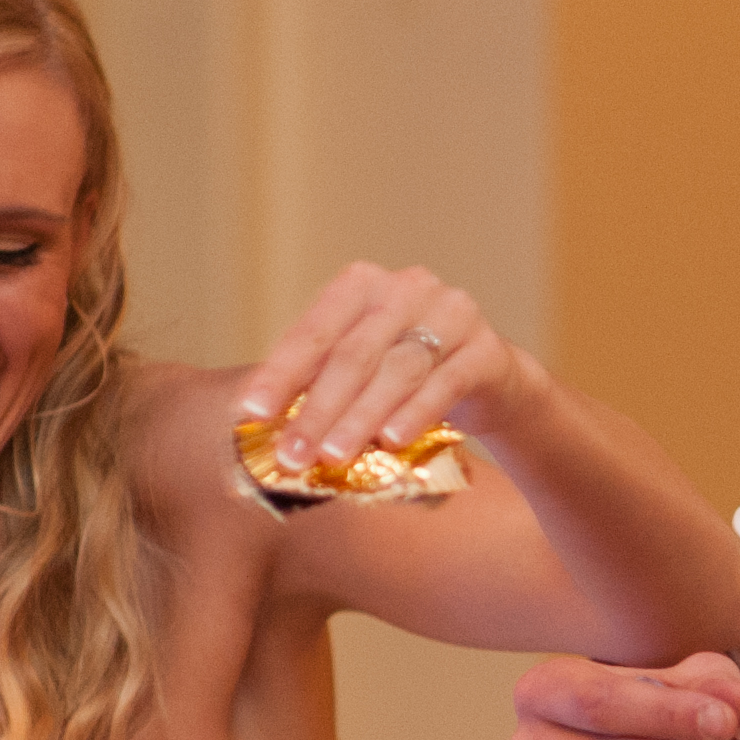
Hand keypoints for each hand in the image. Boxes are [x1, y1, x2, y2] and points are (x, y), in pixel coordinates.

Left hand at [241, 261, 533, 470]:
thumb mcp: (359, 365)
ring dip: (361, 417)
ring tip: (334, 455)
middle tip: (293, 454)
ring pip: (398, 370)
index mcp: (362, 284)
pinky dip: (416, 413)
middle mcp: (407, 288)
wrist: (487, 377)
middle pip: (354, 353)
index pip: (314, 330)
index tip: (252, 413)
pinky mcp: (486, 349)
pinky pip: (446, 383)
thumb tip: (255, 418)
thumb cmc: (403, 372)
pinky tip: (392, 441)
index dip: (281, 373)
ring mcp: (451, 314)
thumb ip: (316, 379)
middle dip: (318, 408)